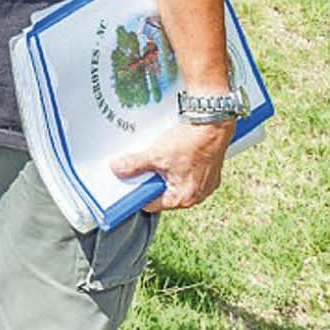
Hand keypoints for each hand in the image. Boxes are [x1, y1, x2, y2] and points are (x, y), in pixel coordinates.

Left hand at [110, 118, 235, 209]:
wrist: (213, 126)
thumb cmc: (190, 143)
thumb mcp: (156, 155)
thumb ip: (134, 165)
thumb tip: (117, 169)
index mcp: (183, 198)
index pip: (151, 204)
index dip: (137, 192)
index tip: (129, 182)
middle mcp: (197, 196)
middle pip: (163, 193)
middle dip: (151, 180)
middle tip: (144, 165)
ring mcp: (205, 185)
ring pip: (175, 183)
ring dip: (165, 172)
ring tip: (160, 157)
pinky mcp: (209, 173)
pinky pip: (187, 175)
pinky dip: (178, 167)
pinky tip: (174, 154)